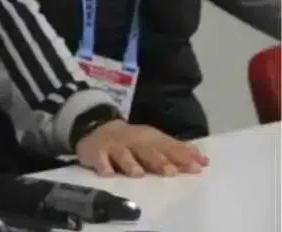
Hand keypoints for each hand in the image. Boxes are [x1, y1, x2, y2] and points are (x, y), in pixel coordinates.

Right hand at [75, 120, 208, 176]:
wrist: (97, 128)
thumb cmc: (132, 142)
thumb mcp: (154, 141)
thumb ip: (177, 151)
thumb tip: (204, 160)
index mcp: (150, 139)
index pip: (168, 147)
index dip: (182, 157)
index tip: (197, 167)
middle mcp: (134, 142)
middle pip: (147, 151)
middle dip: (158, 161)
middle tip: (170, 172)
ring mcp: (114, 147)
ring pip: (123, 155)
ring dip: (130, 163)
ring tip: (137, 173)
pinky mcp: (96, 152)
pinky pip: (99, 159)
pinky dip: (102, 165)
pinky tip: (107, 172)